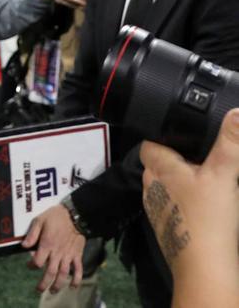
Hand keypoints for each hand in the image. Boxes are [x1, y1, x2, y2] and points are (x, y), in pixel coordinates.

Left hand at [23, 204, 84, 293]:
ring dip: (58, 285)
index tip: (30, 265)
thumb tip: (24, 246)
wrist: (75, 215)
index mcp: (47, 245)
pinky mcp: (77, 255)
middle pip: (50, 273)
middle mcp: (58, 253)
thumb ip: (32, 235)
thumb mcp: (39, 221)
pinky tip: (73, 286)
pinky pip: (78, 270)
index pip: (38, 262)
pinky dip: (77, 279)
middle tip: (38, 290)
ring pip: (64, 274)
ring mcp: (68, 255)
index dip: (32, 265)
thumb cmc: (56, 216)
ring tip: (53, 291)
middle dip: (44, 283)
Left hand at [141, 109, 238, 273]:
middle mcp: (149, 186)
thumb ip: (230, 142)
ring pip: (164, 187)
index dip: (162, 136)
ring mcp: (155, 208)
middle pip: (158, 164)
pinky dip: (184, 203)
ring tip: (205, 181)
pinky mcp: (165, 227)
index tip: (182, 135)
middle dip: (177, 159)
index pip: (148, 143)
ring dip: (180, 182)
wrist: (204, 268)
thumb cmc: (209, 217)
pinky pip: (171, 207)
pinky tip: (204, 207)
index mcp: (158, 168)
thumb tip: (237, 112)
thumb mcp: (224, 174)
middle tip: (202, 157)